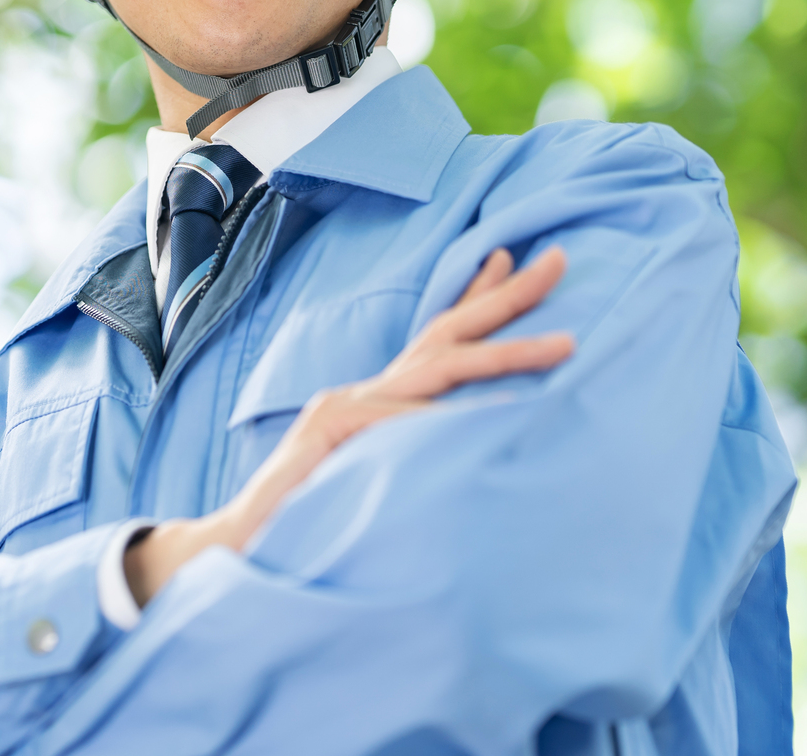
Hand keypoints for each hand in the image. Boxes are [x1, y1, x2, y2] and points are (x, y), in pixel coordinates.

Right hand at [125, 245, 571, 607]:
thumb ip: (414, 459)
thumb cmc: (311, 523)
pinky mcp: (332, 431)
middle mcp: (362, 394)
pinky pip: (404, 422)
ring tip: (567, 346)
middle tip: (561, 261)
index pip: (434, 340)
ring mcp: (344, 407)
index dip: (475, 298)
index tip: (514, 259)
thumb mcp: (378, 483)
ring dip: (507, 356)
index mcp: (376, 403)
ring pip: (438, 369)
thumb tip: (476, 454)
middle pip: (444, 334)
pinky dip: (449, 420)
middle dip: (508, 297)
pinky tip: (500, 415)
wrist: (238, 548)